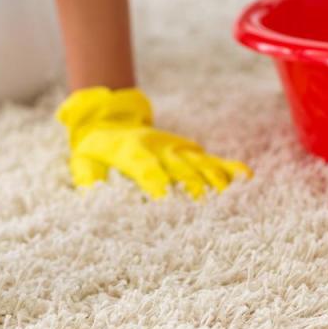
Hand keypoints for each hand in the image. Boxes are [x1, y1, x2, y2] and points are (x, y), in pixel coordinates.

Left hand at [56, 87, 251, 198]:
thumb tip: (92, 196)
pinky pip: (211, 158)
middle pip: (180, 168)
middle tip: (205, 210)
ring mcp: (176, 146)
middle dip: (192, 187)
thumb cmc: (94, 149)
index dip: (156, 183)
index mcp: (131, 151)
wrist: (110, 118)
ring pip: (199, 163)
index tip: (165, 202)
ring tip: (230, 198)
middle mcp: (158, 147)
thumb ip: (87, 179)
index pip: (146, 168)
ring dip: (214, 180)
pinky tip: (246, 178)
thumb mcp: (82, 162)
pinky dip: (228, 168)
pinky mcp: (187, 148)